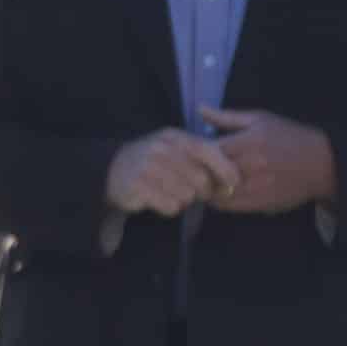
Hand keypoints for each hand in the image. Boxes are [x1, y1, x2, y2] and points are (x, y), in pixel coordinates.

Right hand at [103, 127, 239, 217]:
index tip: (234, 183)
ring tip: (171, 193)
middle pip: (200, 179)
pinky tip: (158, 200)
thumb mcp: (174, 149)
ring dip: (184, 200)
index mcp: (172, 137)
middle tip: (194, 193)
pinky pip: (170, 206)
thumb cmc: (154, 162)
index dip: (225, 169)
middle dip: (203, 191)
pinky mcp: (138, 187)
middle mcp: (160, 149)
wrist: (112, 170)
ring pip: (187, 195)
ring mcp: (147, 167)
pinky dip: (169, 208)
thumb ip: (202, 156)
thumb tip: (234, 179)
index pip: (207, 150)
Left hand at [200, 107, 334, 214]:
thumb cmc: (289, 137)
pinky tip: (218, 193)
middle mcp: (253, 165)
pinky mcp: (263, 203)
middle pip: (210, 173)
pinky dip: (219, 201)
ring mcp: (258, 187)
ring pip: (217, 193)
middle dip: (195, 172)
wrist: (323, 164)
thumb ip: (227, 117)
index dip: (193, 153)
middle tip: (187, 169)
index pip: (208, 150)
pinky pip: (231, 206)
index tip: (186, 152)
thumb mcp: (260, 120)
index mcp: (250, 141)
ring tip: (201, 182)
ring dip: (205, 189)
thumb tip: (200, 108)